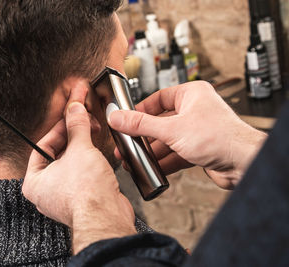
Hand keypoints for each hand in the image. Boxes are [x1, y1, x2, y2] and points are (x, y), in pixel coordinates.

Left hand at [22, 102, 135, 253]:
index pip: (43, 146)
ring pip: (71, 164)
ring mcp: (64, 197)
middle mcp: (46, 192)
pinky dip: (90, 162)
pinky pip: (82, 175)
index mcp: (34, 182)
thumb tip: (74, 111)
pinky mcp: (81, 200)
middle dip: (73, 136)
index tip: (70, 116)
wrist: (107, 217)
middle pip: (58, 154)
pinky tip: (98, 154)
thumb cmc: (85, 194)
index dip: (59, 128)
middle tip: (82, 120)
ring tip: (91, 133)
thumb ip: (76, 126)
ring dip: (83, 147)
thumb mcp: (80, 149)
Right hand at [108, 81, 266, 189]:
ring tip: (134, 160)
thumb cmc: (220, 137)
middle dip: (143, 137)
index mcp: (191, 95)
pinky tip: (151, 168)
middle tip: (126, 144)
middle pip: (160, 122)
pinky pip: (176, 153)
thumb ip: (141, 125)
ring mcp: (197, 131)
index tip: (126, 119)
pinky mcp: (199, 149)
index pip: (158, 99)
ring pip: (167, 140)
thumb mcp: (171, 129)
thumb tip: (118, 118)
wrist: (244, 163)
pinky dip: (163, 161)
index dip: (141, 110)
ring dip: (151, 152)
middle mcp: (195, 111)